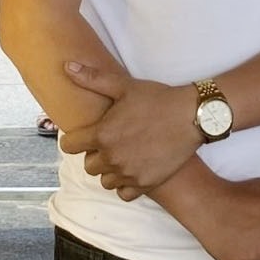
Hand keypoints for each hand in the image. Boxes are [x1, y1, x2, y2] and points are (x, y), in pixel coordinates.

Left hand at [62, 64, 199, 197]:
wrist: (191, 116)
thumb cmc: (157, 98)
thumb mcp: (124, 85)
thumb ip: (92, 79)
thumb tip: (67, 66)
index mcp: (102, 134)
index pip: (69, 146)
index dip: (75, 140)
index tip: (85, 135)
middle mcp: (112, 157)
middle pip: (88, 166)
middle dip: (95, 155)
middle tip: (111, 143)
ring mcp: (128, 173)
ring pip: (105, 181)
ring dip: (110, 171)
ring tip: (123, 156)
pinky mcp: (145, 183)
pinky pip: (124, 193)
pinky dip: (126, 185)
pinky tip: (134, 169)